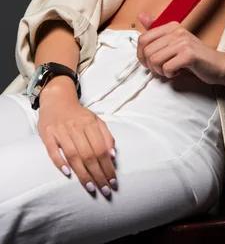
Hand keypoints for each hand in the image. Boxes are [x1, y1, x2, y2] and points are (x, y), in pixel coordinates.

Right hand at [37, 79, 117, 196]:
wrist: (57, 100)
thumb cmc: (78, 115)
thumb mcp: (96, 120)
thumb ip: (106, 136)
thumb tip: (112, 155)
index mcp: (90, 123)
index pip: (101, 149)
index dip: (107, 166)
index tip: (113, 181)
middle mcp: (76, 127)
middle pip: (89, 154)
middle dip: (98, 174)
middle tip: (105, 190)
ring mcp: (61, 130)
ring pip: (73, 155)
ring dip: (83, 173)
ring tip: (91, 187)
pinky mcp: (48, 134)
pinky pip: (53, 150)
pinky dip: (60, 161)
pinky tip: (67, 173)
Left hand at [136, 11, 224, 84]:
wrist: (217, 65)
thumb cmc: (194, 56)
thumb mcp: (173, 42)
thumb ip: (156, 31)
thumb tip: (140, 15)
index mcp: (171, 26)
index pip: (143, 38)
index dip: (141, 54)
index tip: (148, 62)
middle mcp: (177, 31)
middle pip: (147, 51)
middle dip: (151, 66)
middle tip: (163, 68)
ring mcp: (184, 42)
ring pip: (155, 60)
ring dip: (160, 71)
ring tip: (171, 70)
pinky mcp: (189, 55)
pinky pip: (167, 68)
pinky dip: (170, 75)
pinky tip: (178, 72)